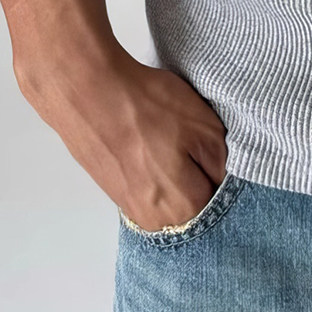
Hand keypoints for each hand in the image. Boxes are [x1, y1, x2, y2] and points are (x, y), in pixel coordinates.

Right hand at [18, 46, 228, 231]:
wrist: (87, 89)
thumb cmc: (149, 107)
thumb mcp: (206, 129)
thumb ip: (223, 164)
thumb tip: (225, 182)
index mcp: (184, 210)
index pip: (222, 200)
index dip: (222, 169)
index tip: (213, 146)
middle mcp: (155, 221)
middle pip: (195, 202)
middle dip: (199, 174)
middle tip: (189, 140)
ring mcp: (130, 207)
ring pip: (171, 194)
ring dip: (175, 171)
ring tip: (166, 139)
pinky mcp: (113, 190)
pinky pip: (148, 186)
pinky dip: (153, 167)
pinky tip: (149, 143)